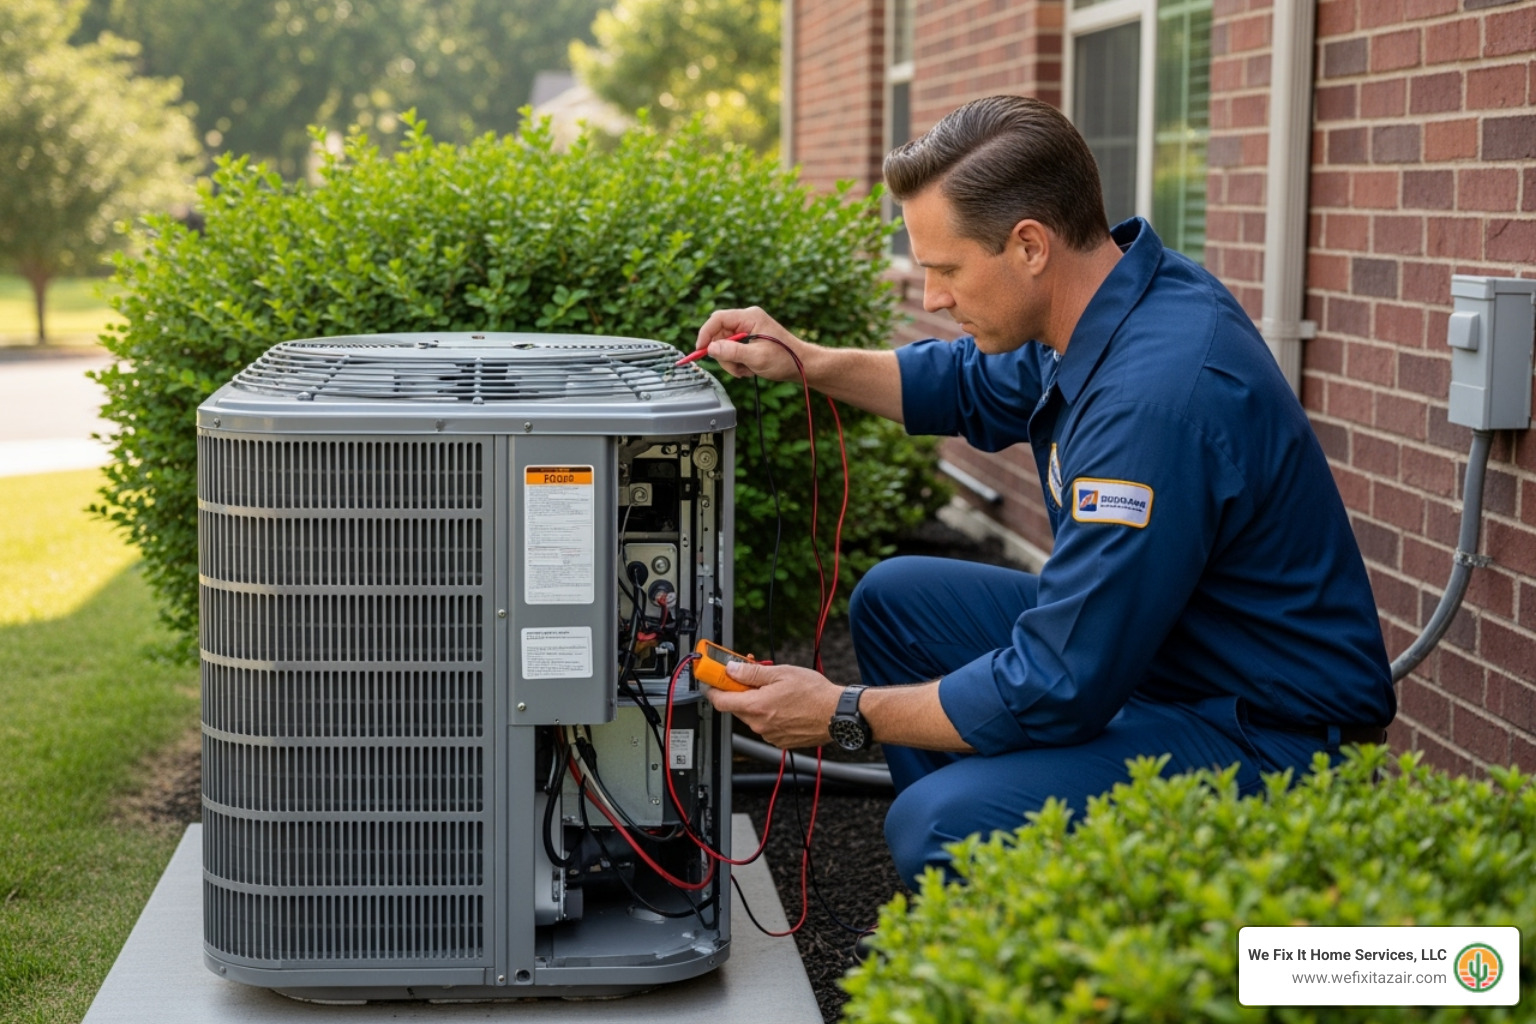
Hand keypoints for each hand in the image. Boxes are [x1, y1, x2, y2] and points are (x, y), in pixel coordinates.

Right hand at [691, 306, 814, 382]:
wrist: (802, 366)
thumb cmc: (785, 359)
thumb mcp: (757, 357)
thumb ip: (732, 352)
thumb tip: (711, 348)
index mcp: (750, 317)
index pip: (718, 319)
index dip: (706, 333)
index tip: (700, 349)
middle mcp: (747, 320)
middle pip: (719, 334)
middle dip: (723, 354)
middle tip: (734, 368)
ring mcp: (748, 330)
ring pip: (724, 346)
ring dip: (731, 362)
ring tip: (746, 370)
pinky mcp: (749, 341)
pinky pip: (733, 351)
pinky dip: (737, 363)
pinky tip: (749, 369)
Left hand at [701, 659, 840, 749]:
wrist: (836, 715)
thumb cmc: (814, 693)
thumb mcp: (781, 673)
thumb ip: (752, 672)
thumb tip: (732, 669)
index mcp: (756, 706)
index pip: (721, 701)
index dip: (714, 688)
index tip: (714, 680)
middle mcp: (759, 724)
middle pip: (737, 707)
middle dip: (740, 691)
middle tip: (752, 676)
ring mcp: (769, 735)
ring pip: (752, 716)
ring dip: (756, 703)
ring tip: (775, 690)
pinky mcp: (780, 741)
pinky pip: (766, 726)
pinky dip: (769, 714)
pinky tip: (784, 704)